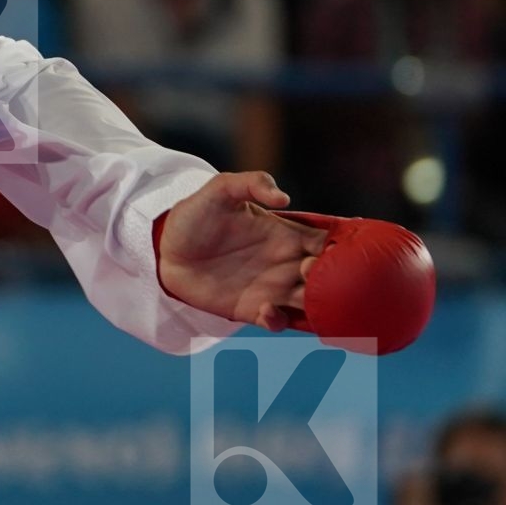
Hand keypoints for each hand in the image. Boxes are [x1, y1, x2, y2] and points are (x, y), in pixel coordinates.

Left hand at [157, 171, 326, 330]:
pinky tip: (267, 310)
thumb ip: (251, 182)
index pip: (328, 244)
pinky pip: (276, 321)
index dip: (341, 249)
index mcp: (287, 235)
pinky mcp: (249, 308)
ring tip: (300, 295)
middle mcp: (286, 264)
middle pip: (326, 277)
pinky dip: (278, 320)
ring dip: (313, 304)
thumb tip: (285, 198)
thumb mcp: (220, 189)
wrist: (164, 247)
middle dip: (331, 279)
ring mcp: (270, 288)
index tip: (339, 252)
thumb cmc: (196, 215)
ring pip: (309, 302)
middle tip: (310, 271)